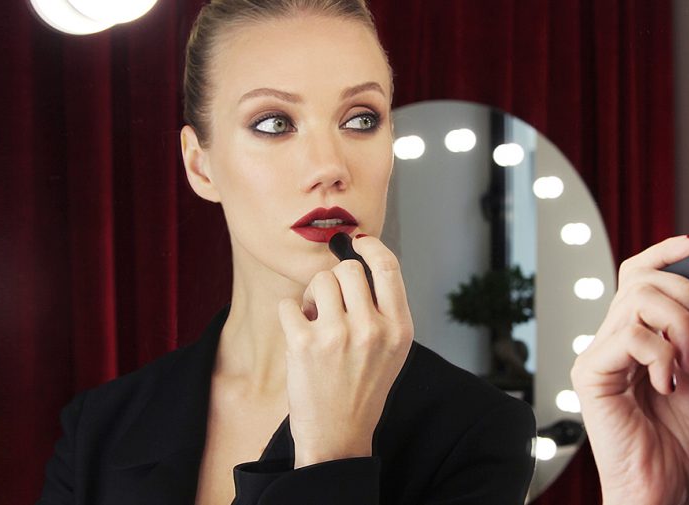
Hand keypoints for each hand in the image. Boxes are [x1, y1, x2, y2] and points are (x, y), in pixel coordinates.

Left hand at [277, 235, 413, 467]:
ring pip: (319, 282)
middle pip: (348, 270)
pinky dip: (290, 314)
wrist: (338, 436)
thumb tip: (358, 261)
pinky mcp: (304, 344)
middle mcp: (372, 329)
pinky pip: (289, 304)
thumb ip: (383, 310)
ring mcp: (337, 336)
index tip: (359, 243)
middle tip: (331, 305)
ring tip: (316, 323)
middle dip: (335, 281)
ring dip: (313, 297)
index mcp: (399, 329)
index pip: (388, 267)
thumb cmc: (363, 389)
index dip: (371, 247)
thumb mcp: (392, 350)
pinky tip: (299, 335)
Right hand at [570, 233, 688, 504]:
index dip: (670, 252)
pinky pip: (629, 335)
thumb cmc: (679, 448)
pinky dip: (662, 353)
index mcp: (636, 338)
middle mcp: (612, 341)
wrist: (668, 490)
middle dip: (688, 294)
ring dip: (681, 324)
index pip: (640, 274)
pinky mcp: (590, 374)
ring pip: (638, 300)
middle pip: (640, 278)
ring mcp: (598, 356)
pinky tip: (669, 381)